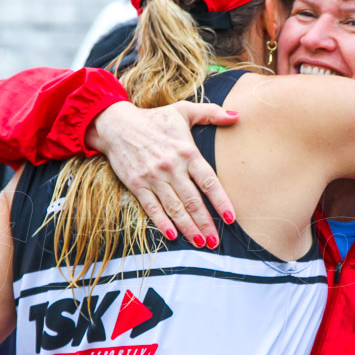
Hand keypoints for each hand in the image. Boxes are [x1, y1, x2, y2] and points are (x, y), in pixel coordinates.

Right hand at [86, 100, 239, 246]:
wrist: (117, 125)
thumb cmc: (154, 120)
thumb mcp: (184, 111)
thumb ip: (211, 113)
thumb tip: (237, 116)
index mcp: (187, 152)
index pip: (208, 181)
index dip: (220, 201)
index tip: (231, 217)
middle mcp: (171, 167)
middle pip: (193, 201)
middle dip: (206, 223)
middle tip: (216, 241)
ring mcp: (153, 177)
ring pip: (174, 208)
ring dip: (188, 228)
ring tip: (200, 243)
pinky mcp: (137, 184)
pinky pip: (152, 208)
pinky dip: (162, 223)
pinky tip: (172, 236)